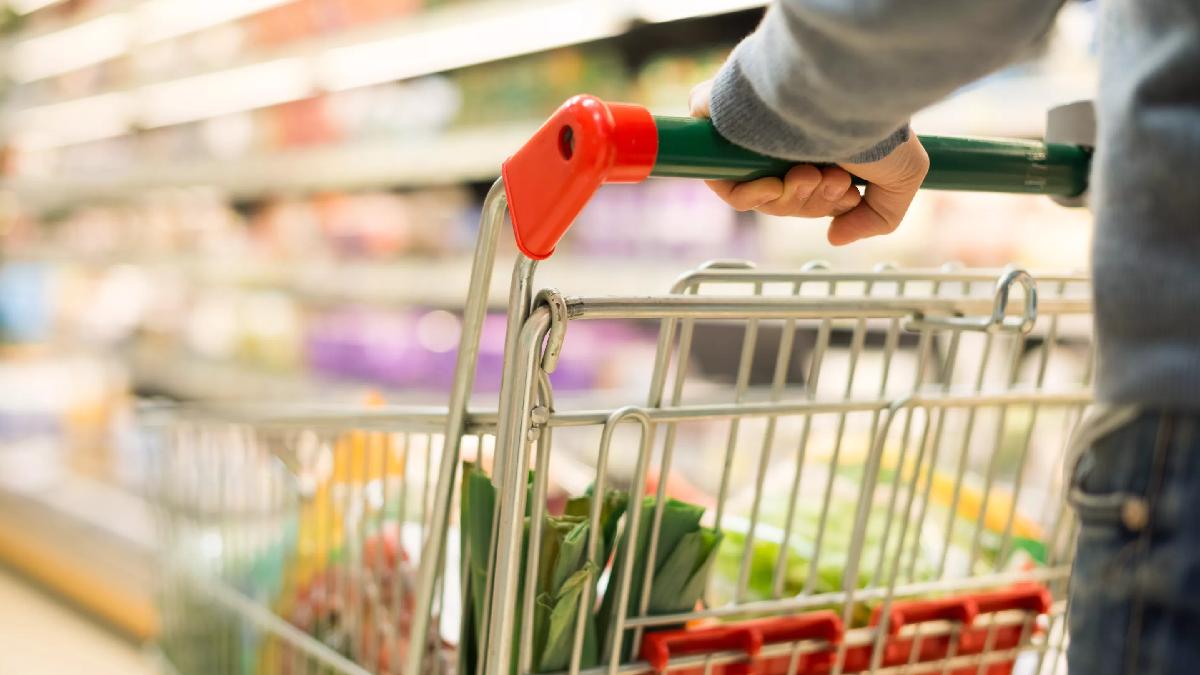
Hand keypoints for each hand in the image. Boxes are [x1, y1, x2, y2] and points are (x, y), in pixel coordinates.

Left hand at [689, 79, 928, 245]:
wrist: (845, 90)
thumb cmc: (877, 125)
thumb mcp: (902, 178)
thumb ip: (877, 217)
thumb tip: (835, 236)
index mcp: (820, 141)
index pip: (808, 192)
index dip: (825, 204)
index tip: (848, 195)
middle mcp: (786, 135)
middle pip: (784, 198)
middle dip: (812, 202)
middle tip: (833, 181)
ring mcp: (754, 131)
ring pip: (758, 194)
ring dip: (789, 198)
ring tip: (813, 174)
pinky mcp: (721, 125)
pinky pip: (723, 180)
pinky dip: (750, 195)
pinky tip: (777, 184)